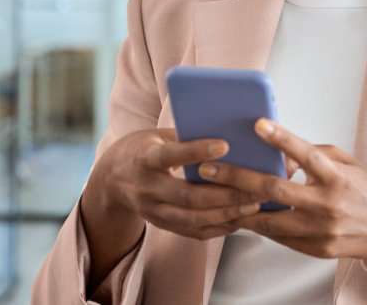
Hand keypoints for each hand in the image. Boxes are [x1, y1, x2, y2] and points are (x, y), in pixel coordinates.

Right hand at [88, 129, 262, 240]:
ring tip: (255, 205)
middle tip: (256, 187)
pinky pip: (193, 232)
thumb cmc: (143, 149)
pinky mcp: (161, 225)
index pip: (170, 155)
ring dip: (226, 213)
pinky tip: (240, 219)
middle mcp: (147, 188)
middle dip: (224, 193)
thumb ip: (186, 136)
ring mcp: (153, 211)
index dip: (196, 151)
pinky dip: (219, 228)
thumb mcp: (157, 136)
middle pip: (187, 195)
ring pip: (192, 219)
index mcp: (144, 158)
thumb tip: (226, 133)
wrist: (110, 179)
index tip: (225, 145)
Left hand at [198, 119, 366, 261]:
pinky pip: (279, 236)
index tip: (258, 124)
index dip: (281, 138)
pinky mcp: (315, 249)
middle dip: (236, 177)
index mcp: (337, 177)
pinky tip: (241, 213)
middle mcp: (328, 204)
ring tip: (213, 194)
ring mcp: (320, 230)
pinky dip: (259, 223)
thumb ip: (314, 156)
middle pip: (274, 189)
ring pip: (269, 219)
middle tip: (208, 168)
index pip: (306, 154)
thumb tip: (281, 155)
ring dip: (238, 206)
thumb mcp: (347, 163)